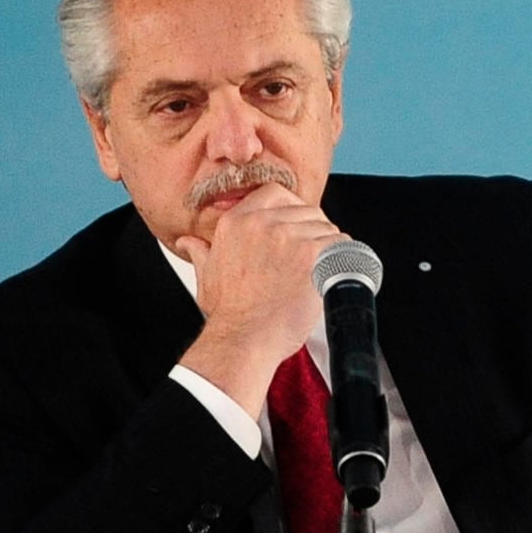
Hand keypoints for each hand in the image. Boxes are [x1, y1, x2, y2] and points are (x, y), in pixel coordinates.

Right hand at [172, 186, 345, 412]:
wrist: (244, 339)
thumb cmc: (229, 314)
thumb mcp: (207, 275)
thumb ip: (202, 252)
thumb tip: (188, 242)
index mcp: (236, 222)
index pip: (276, 193)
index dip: (292, 209)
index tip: (296, 228)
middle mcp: (261, 223)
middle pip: (307, 210)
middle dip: (313, 231)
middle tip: (307, 259)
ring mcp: (288, 236)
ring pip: (327, 227)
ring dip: (328, 247)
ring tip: (315, 271)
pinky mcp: (311, 252)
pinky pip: (341, 243)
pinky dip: (342, 258)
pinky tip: (329, 274)